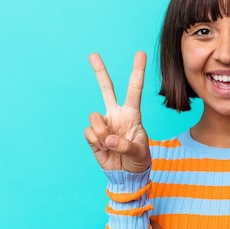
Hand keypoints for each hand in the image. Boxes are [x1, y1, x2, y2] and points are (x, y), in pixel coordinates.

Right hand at [84, 52, 151, 172]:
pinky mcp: (93, 135)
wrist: (125, 174)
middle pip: (106, 89)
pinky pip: (89, 133)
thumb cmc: (138, 160)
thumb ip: (125, 145)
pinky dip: (96, 142)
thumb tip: (108, 139)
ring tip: (110, 144)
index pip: (134, 89)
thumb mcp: (139, 153)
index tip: (140, 53)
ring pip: (95, 117)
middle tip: (93, 54)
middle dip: (100, 71)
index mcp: (132, 114)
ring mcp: (103, 124)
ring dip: (102, 133)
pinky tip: (103, 148)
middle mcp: (116, 114)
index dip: (137, 71)